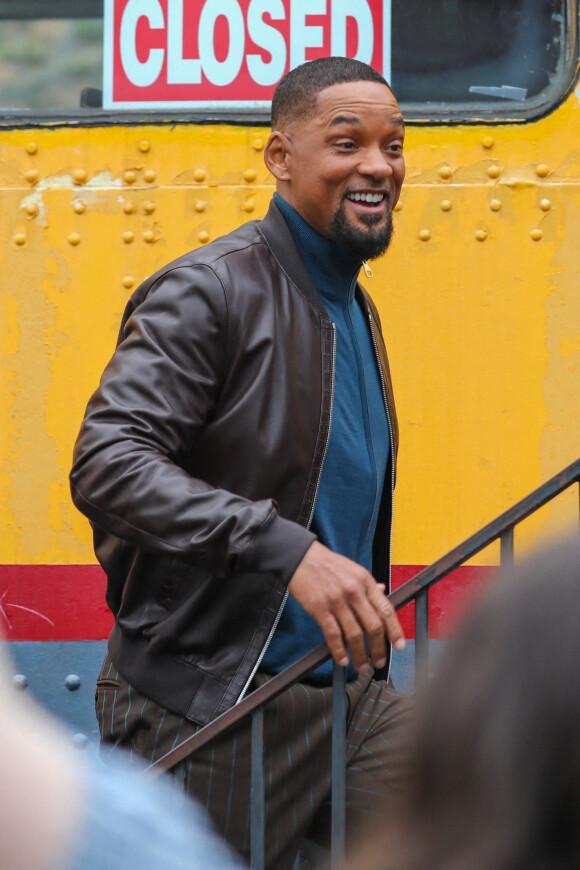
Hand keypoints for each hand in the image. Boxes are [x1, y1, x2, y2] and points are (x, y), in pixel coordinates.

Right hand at [287, 541, 404, 673]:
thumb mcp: (353, 569)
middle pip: (373, 626)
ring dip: (360, 654)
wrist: (300, 556)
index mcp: (365, 581)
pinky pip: (333, 634)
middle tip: (379, 662)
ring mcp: (337, 600)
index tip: (399, 645)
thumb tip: (383, 591)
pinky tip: (342, 659)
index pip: (386, 609)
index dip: (395, 630)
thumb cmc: (326, 563)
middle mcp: (354, 591)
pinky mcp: (320, 608)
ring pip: (355, 634)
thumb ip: (368, 584)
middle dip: (378, 648)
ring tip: (362, 666)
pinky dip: (339, 650)